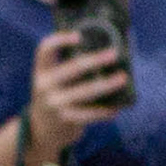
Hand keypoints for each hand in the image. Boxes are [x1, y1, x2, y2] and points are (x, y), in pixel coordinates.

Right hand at [21, 29, 129, 160]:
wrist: (42, 129)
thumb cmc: (57, 97)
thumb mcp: (53, 81)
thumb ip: (69, 68)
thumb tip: (105, 53)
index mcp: (41, 71)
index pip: (44, 49)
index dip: (60, 40)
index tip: (79, 35)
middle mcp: (45, 85)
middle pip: (73, 68)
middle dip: (95, 60)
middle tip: (114, 54)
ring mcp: (55, 103)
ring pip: (87, 91)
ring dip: (107, 84)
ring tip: (123, 78)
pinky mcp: (66, 119)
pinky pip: (91, 114)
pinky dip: (106, 110)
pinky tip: (117, 108)